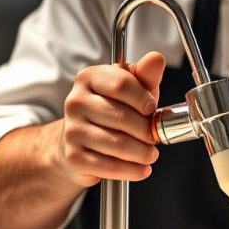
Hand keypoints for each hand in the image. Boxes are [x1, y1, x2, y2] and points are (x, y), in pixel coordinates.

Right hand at [58, 51, 166, 186]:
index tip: (152, 109)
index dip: (144, 99)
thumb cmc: (111, 111)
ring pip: (118, 144)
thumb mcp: (131, 89)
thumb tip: (156, 58)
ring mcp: (72, 130)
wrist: (78, 141)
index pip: (121, 84)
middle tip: (155, 137)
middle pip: (123, 117)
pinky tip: (142, 169)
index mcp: (89, 78)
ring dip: (143, 153)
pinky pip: (109, 166)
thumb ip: (145, 76)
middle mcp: (76, 102)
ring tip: (150, 153)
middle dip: (147, 131)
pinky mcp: (73, 156)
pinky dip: (132, 170)